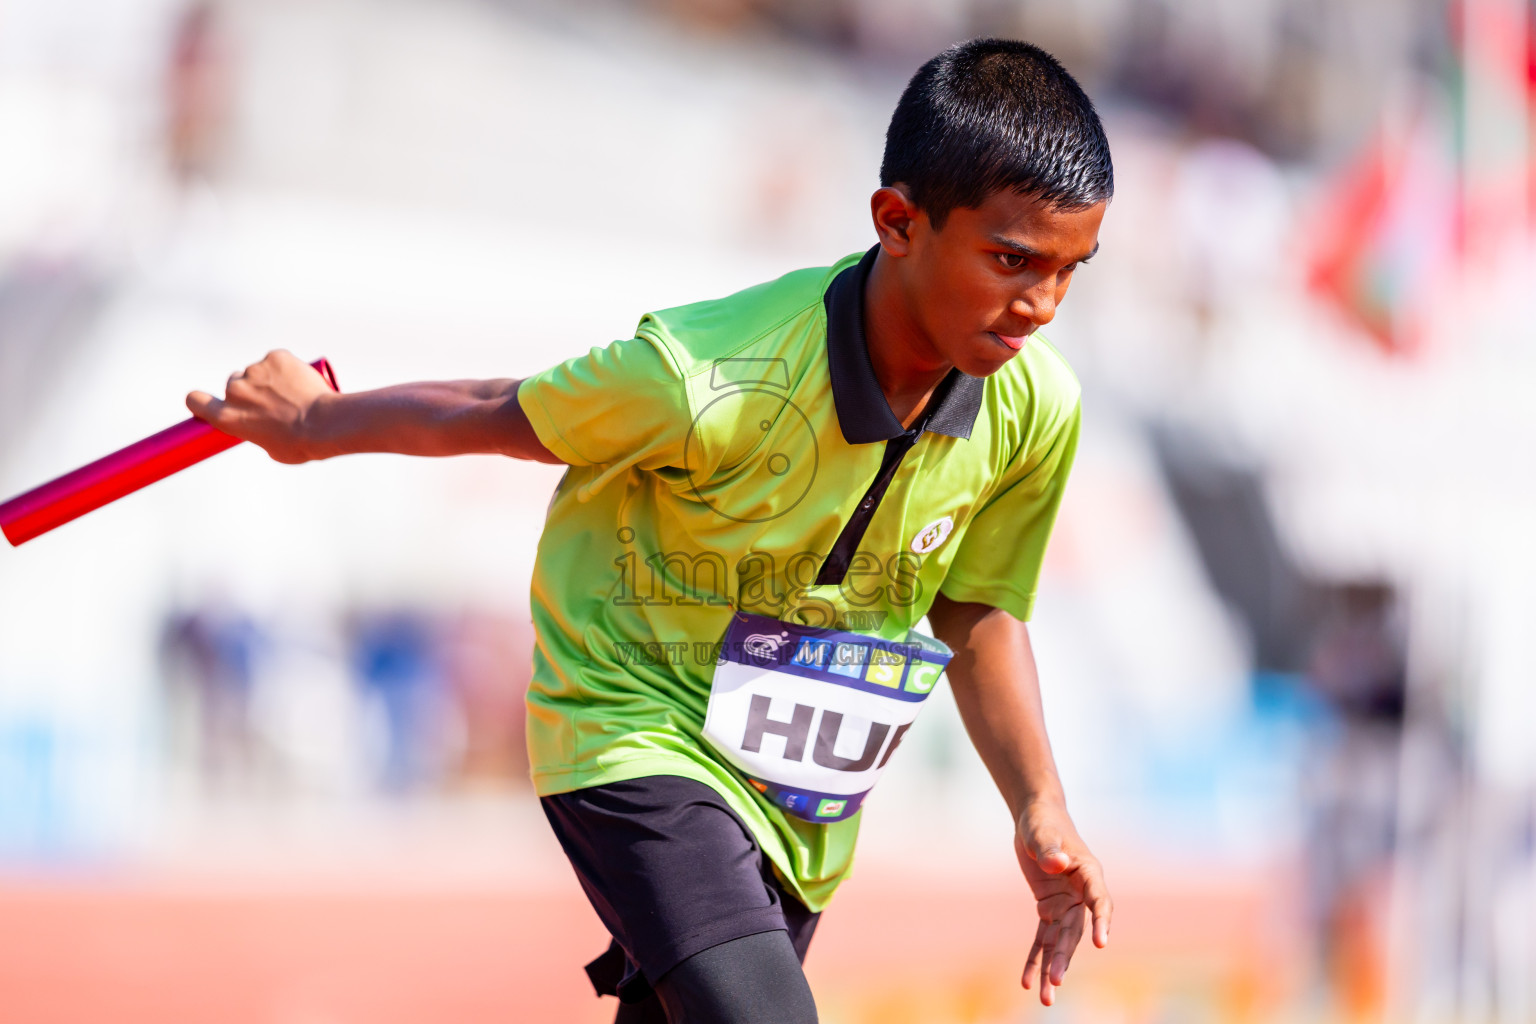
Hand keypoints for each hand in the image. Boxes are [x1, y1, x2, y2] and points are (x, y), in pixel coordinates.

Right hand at [188, 350, 334, 463]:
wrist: (325, 424)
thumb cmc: (301, 444)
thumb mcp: (269, 448)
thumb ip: (255, 430)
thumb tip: (260, 423)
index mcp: (227, 417)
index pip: (195, 400)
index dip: (202, 400)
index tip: (212, 402)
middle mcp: (235, 391)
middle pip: (233, 383)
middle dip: (250, 390)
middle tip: (275, 402)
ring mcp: (255, 371)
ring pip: (257, 371)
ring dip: (270, 379)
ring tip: (295, 396)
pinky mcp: (275, 357)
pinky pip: (277, 360)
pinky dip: (286, 368)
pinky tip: (301, 382)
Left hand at [1015, 798, 1111, 1005]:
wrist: (1037, 819)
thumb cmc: (1042, 821)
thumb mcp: (1040, 831)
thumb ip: (1048, 849)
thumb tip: (1056, 863)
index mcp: (1088, 873)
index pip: (1099, 901)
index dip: (1101, 921)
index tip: (1101, 943)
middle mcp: (1081, 894)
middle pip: (1075, 931)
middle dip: (1065, 957)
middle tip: (1056, 983)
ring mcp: (1066, 904)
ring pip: (1060, 942)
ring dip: (1052, 968)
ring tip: (1044, 999)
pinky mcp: (1049, 909)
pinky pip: (1042, 938)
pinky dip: (1035, 959)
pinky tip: (1026, 982)